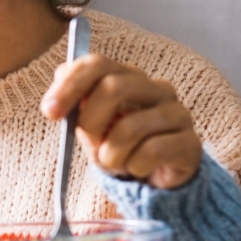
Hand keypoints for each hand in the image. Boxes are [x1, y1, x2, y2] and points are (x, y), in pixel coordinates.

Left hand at [40, 54, 201, 188]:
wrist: (153, 177)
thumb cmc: (117, 145)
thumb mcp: (90, 125)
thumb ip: (75, 107)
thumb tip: (56, 99)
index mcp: (126, 76)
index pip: (96, 64)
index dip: (69, 86)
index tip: (50, 112)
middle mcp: (155, 88)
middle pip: (114, 87)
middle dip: (91, 121)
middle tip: (90, 144)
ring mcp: (177, 112)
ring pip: (130, 127)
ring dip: (111, 154)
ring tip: (114, 162)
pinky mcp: (190, 142)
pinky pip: (152, 151)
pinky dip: (133, 166)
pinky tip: (136, 168)